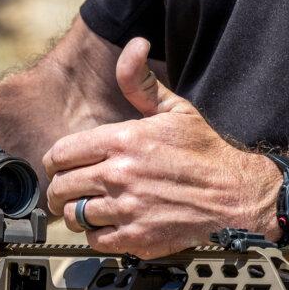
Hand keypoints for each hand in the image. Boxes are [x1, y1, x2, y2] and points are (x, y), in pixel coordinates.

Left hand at [43, 37, 279, 257]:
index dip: (54, 163)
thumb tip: (133, 49)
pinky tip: (106, 227)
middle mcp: (120, 175)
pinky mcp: (136, 237)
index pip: (61, 154)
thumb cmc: (205, 154)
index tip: (59, 168)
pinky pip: (95, 240)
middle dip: (59, 191)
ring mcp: (127, 209)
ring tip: (86, 210)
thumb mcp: (174, 109)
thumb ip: (141, 83)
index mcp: (123, 141)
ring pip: (75, 216)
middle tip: (66, 193)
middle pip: (62, 188)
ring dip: (77, 214)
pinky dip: (95, 236)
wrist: (233, 194)